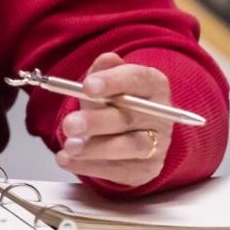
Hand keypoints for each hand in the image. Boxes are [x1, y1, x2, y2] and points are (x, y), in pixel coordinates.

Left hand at [54, 52, 172, 186]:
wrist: (129, 132)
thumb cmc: (114, 102)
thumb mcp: (107, 82)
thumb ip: (104, 71)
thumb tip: (105, 60)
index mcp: (153, 85)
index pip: (137, 79)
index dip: (112, 82)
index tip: (86, 87)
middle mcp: (161, 114)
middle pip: (131, 117)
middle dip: (97, 122)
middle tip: (69, 124)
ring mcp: (158, 144)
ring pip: (131, 146)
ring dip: (96, 148)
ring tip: (69, 146)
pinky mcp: (148, 169)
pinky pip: (120, 170)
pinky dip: (90, 167)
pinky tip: (68, 160)